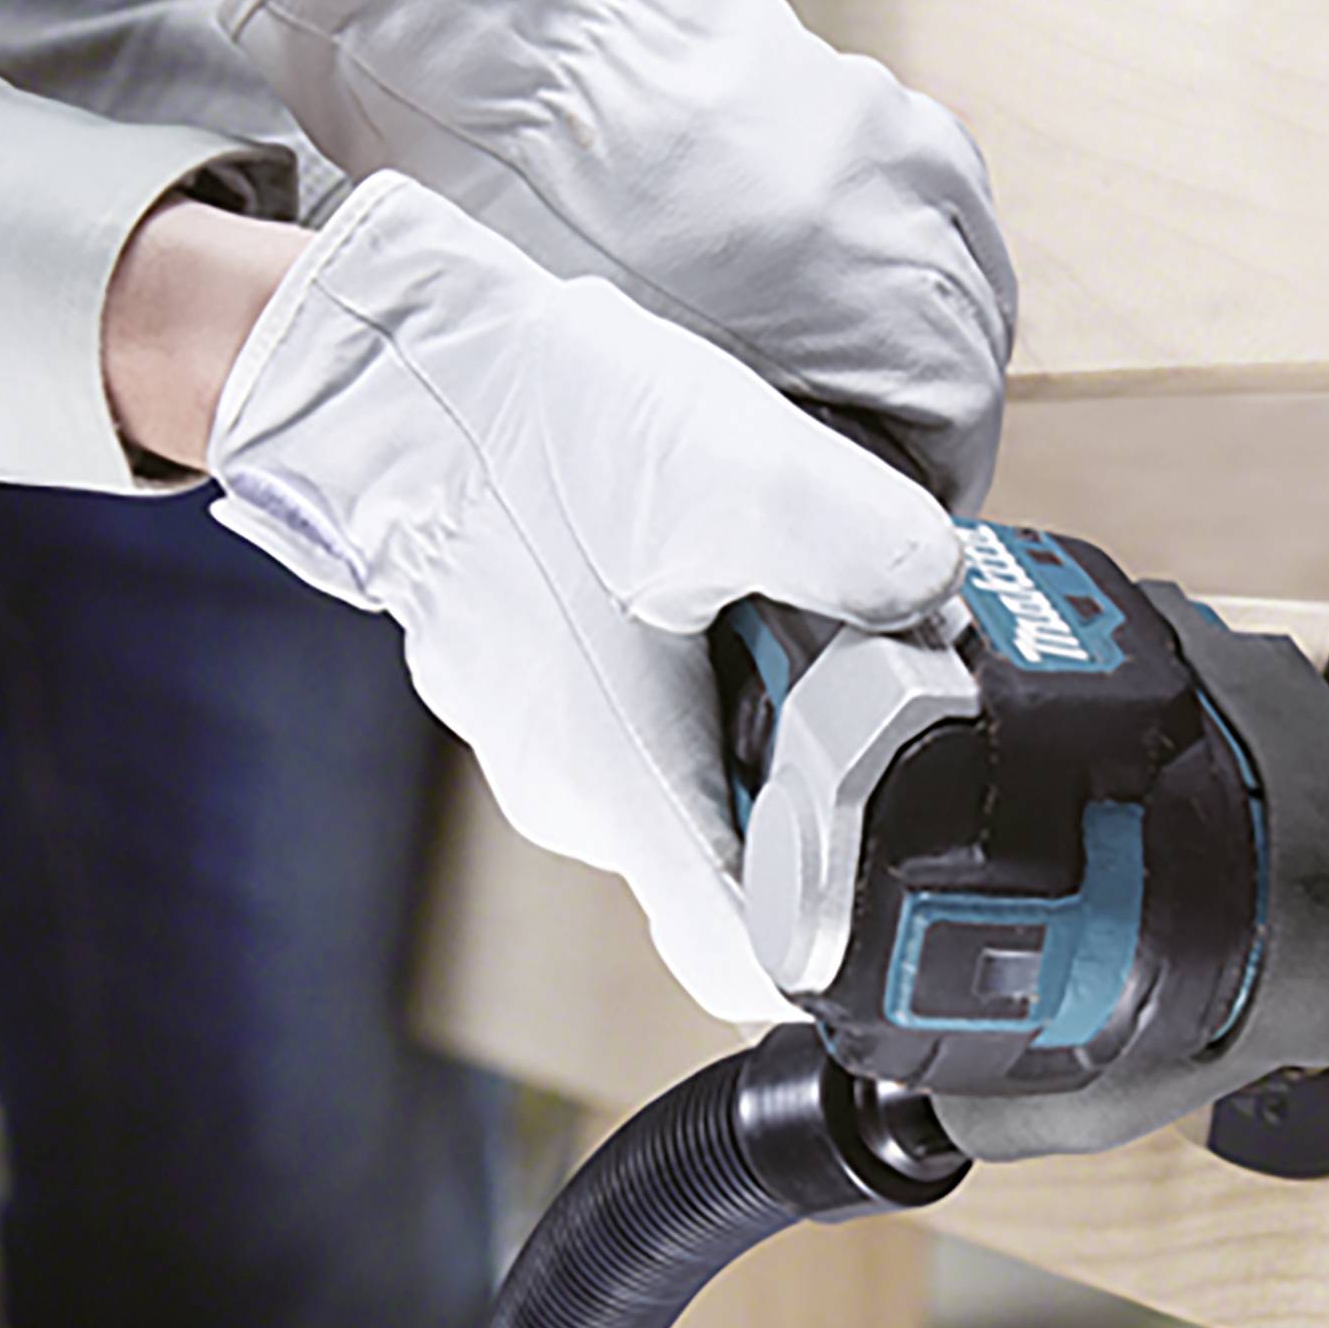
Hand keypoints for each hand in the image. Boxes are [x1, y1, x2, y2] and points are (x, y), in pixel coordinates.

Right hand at [202, 172, 964, 1020]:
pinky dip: (723, 669)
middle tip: (885, 680)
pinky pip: (666, 718)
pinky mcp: (557, 691)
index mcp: (623, 787)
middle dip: (838, 784)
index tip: (920, 864)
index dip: (852, 940)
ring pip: (713, 779)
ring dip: (783, 715)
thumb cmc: (520, 428)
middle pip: (756, 860)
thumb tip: (940, 590)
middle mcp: (585, 797)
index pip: (753, 957)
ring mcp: (560, 748)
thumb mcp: (723, 464)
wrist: (388, 370)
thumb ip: (853, 537)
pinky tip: (735, 578)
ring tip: (799, 606)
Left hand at [221, 0, 1015, 508]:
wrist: (486, 50)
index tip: (916, 502)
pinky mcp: (850, 78)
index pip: (966, 402)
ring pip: (965, 244)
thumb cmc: (540, 201)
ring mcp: (882, 115)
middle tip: (896, 450)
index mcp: (861, 273)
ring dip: (937, 316)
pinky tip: (842, 268)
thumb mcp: (660, 370)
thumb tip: (838, 481)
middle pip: (979, 323)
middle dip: (946, 399)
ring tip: (878, 363)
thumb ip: (779, 432)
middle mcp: (897, 183)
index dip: (945, 473)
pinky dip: (907, 238)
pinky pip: (921, 177)